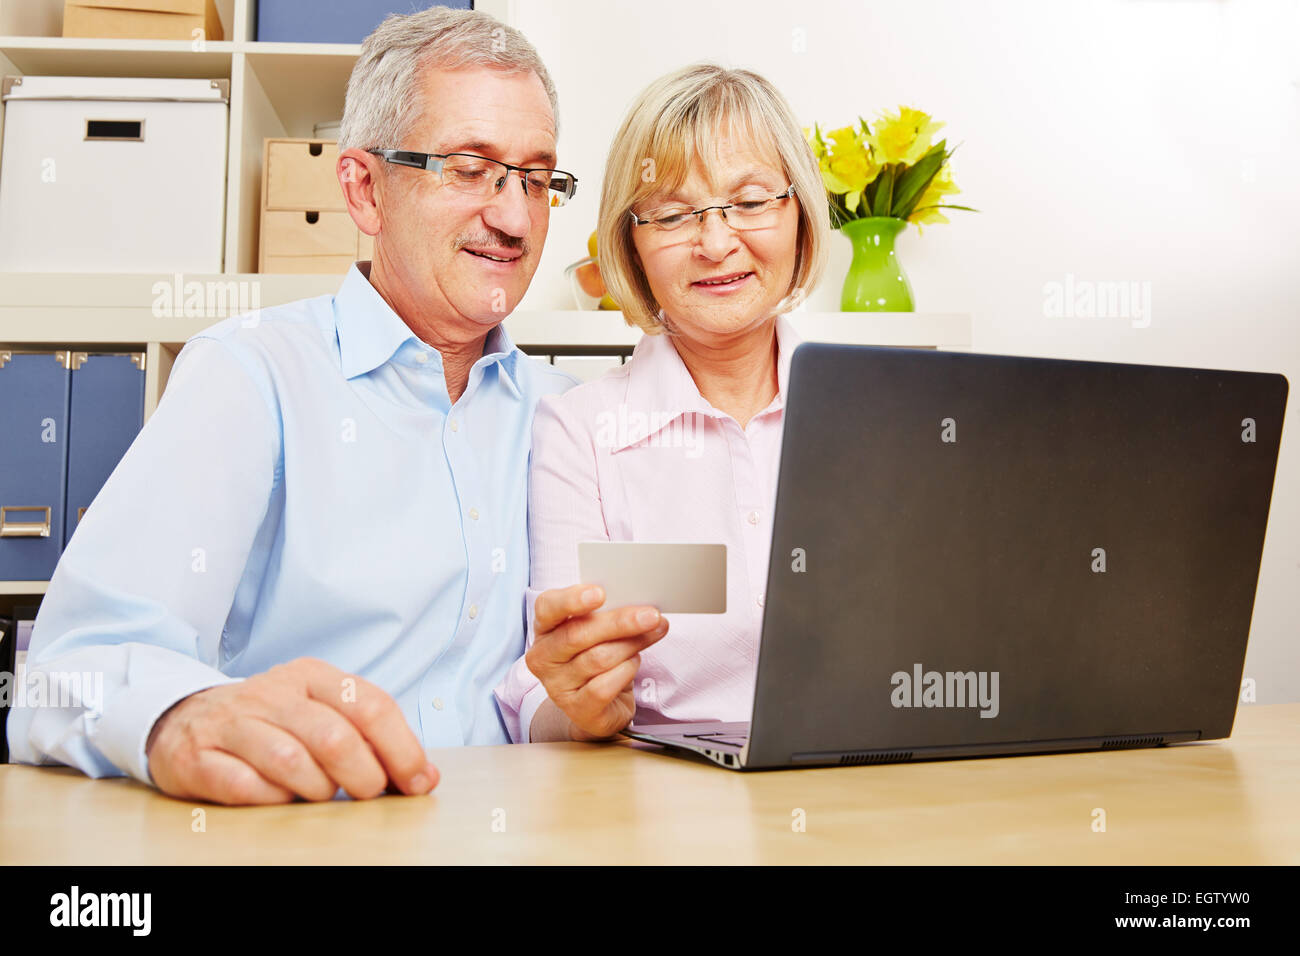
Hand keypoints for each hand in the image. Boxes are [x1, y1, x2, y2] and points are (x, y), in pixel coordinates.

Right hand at [145, 657, 438, 804]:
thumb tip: (425, 775)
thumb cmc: (269, 723)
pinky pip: (246, 786)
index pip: (370, 705)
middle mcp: (272, 693)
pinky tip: (277, 797)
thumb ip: (370, 736)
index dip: (402, 749)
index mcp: (310, 676)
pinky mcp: (198, 755)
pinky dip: (271, 799)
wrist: (182, 720)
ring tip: (320, 793)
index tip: (419, 782)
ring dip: (317, 789)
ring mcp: (232, 722)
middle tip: (368, 793)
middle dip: (364, 777)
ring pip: (292, 762)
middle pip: (335, 738)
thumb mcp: (319, 711)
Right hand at [525, 584, 668, 740]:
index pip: (547, 607)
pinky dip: (625, 672)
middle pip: (577, 634)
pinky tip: (634, 663)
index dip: (571, 600)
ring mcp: (557, 686)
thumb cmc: (596, 655)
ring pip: (597, 659)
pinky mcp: (576, 709)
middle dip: (619, 623)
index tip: (599, 594)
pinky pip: (603, 687)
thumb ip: (608, 615)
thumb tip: (641, 607)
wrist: (596, 704)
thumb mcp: (597, 630)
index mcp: (545, 628)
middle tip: (650, 616)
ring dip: (631, 645)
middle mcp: (543, 656)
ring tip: (652, 634)